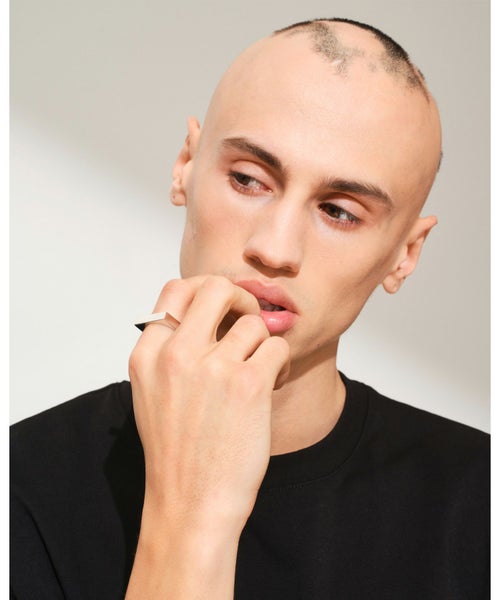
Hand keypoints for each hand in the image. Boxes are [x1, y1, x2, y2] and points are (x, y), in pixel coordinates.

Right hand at [126, 275, 289, 597]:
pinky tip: (272, 383)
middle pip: (216, 287)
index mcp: (148, 354)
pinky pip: (277, 346)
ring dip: (264, 342)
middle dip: (240, 297)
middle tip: (247, 320)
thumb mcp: (152, 393)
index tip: (220, 312)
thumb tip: (208, 312)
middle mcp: (176, 354)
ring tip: (261, 368)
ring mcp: (212, 368)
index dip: (205, 293)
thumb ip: (170, 350)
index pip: (176, 290)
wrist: (191, 504)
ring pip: (254, 321)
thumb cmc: (176, 452)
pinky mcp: (248, 384)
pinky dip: (281, 362)